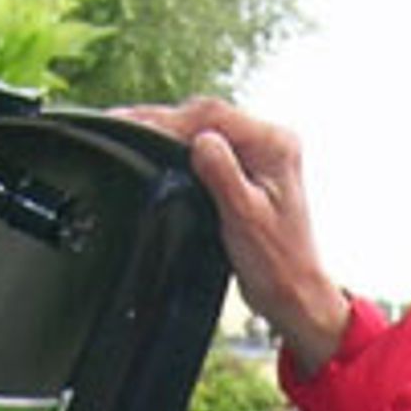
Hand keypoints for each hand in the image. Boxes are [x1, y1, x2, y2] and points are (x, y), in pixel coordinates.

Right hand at [117, 98, 354, 370]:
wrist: (293, 293)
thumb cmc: (278, 263)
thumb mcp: (245, 218)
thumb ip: (222, 175)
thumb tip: (200, 140)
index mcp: (275, 146)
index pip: (214, 117)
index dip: (169, 119)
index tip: (133, 125)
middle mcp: (270, 142)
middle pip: (206, 116)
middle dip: (161, 119)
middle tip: (117, 122)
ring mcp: (258, 154)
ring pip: (203, 129)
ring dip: (166, 130)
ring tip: (126, 130)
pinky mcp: (245, 170)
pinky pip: (206, 147)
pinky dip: (177, 146)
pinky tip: (153, 149)